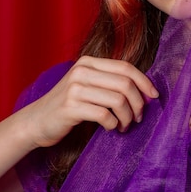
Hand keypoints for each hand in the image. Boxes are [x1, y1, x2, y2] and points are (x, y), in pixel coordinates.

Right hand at [23, 56, 158, 147]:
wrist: (36, 121)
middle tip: (138, 118)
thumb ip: (109, 82)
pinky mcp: (70, 107)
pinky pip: (104, 115)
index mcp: (89, 62)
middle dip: (138, 103)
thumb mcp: (87, 85)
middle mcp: (82, 71)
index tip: (154, 97)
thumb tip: (145, 91)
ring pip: (118, 100)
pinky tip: (111, 129)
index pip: (126, 67)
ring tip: (124, 126)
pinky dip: (114, 125)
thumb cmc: (68, 105)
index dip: (145, 82)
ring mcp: (75, 88)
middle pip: (125, 84)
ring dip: (127, 117)